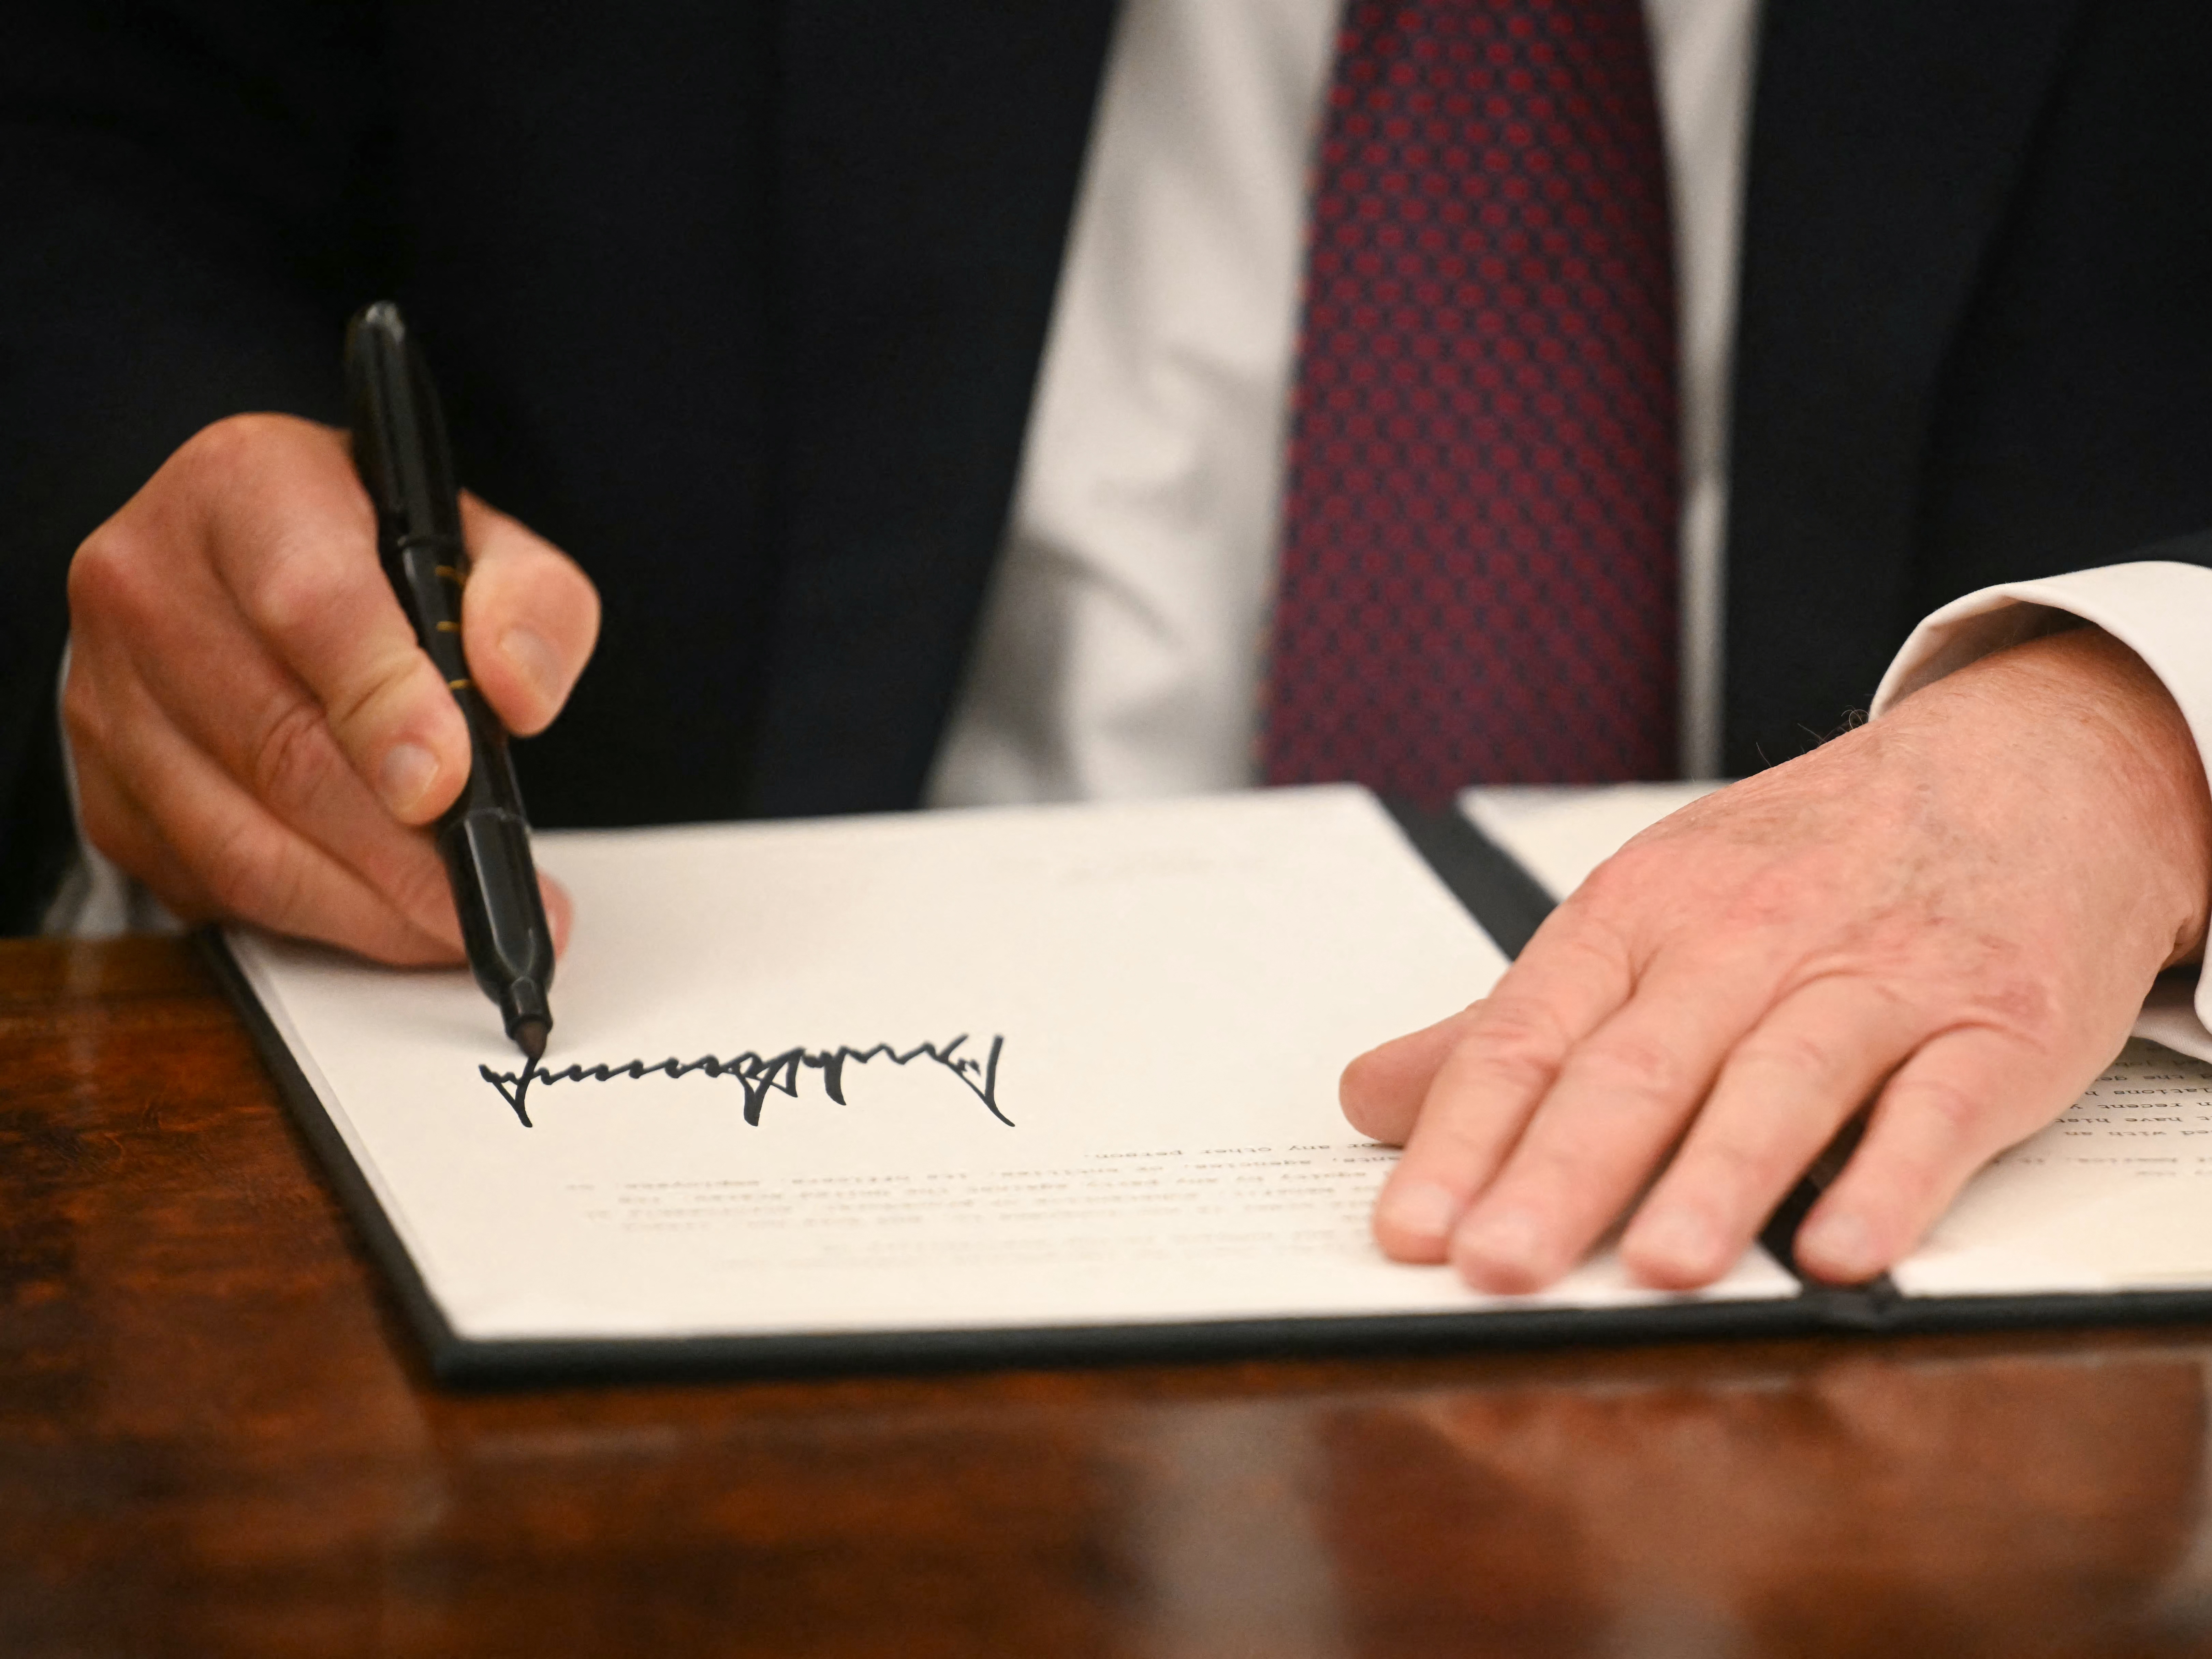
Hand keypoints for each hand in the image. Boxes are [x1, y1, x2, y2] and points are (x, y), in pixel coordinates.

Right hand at [65, 413, 599, 961]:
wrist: (258, 568)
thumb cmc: (372, 555)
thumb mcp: (479, 543)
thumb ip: (530, 600)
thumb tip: (517, 690)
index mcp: (244, 489)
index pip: (310, 605)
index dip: (383, 705)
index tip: (448, 784)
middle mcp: (149, 584)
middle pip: (280, 746)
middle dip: (400, 849)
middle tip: (488, 896)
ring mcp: (109, 695)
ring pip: (242, 840)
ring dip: (365, 904)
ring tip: (456, 925)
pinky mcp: (106, 790)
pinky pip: (213, 884)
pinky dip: (314, 917)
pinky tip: (387, 917)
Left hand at [1343, 626, 2211, 1289]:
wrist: (2026, 770)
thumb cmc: (1813, 861)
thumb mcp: (1647, 912)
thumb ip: (1515, 1022)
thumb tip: (1374, 1096)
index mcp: (1642, 915)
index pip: (1526, 1036)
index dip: (1461, 1136)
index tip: (1409, 1230)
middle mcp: (1747, 942)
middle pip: (1635, 1066)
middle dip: (1559, 1172)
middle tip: (1496, 1267)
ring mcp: (1876, 982)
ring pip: (1779, 1083)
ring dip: (1717, 1181)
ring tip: (1656, 1270)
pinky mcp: (1991, 1026)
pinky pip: (1935, 1111)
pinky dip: (1889, 1183)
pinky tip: (1839, 1253)